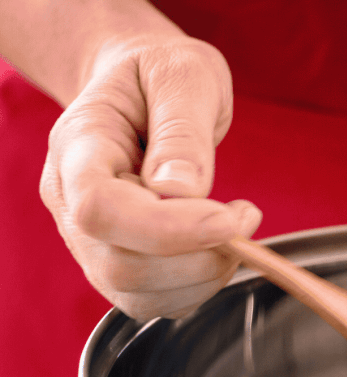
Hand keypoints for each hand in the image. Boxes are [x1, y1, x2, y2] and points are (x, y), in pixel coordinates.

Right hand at [40, 35, 261, 320]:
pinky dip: (198, 286)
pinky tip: (217, 247)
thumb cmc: (161, 74)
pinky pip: (155, 302)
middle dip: (201, 255)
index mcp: (78, 148)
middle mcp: (72, 202)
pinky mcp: (119, 263)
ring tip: (234, 227)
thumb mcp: (183, 75)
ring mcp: (91, 239)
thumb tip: (182, 190)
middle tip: (244, 216)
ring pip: (140, 295)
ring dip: (205, 275)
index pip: (102, 210)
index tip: (231, 218)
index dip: (170, 228)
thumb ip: (182, 130)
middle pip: (123, 266)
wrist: (143, 87)